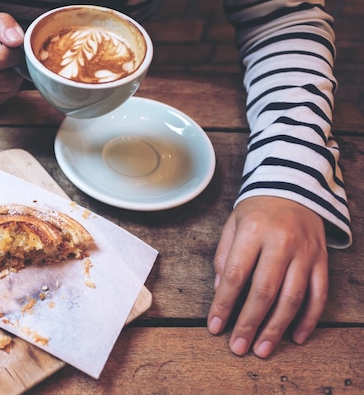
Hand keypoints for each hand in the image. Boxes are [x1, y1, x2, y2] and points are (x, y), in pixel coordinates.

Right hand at [0, 13, 24, 107]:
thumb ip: (4, 23)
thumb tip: (16, 40)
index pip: (1, 57)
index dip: (15, 53)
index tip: (13, 47)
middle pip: (4, 80)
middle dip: (15, 69)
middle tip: (12, 59)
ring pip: (5, 92)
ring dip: (13, 81)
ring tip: (5, 68)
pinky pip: (0, 100)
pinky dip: (6, 91)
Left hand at [207, 196, 327, 357]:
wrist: (293, 188)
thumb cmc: (257, 211)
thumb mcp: (232, 225)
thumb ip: (223, 257)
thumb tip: (219, 292)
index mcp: (253, 231)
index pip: (235, 274)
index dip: (224, 304)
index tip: (215, 327)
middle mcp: (281, 242)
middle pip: (264, 291)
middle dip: (249, 323)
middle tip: (238, 347)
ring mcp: (305, 252)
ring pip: (292, 297)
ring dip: (277, 328)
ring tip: (263, 349)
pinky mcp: (322, 260)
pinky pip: (319, 294)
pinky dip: (309, 319)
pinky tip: (297, 337)